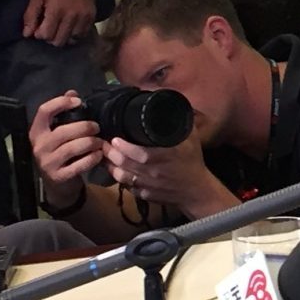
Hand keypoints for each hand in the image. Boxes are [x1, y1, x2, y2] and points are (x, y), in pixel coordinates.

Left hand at [22, 0, 96, 46]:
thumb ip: (31, 15)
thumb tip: (26, 34)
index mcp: (56, 10)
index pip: (46, 35)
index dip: (40, 34)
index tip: (39, 27)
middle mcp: (71, 16)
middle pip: (59, 41)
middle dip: (50, 37)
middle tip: (49, 28)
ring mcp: (83, 17)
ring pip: (72, 40)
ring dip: (64, 36)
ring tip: (60, 28)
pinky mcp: (91, 16)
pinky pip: (83, 34)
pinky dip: (75, 34)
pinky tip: (70, 27)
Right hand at [30, 92, 107, 194]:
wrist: (56, 185)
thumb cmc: (58, 153)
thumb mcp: (57, 133)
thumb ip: (63, 113)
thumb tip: (72, 91)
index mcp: (36, 131)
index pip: (44, 111)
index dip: (61, 102)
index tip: (78, 101)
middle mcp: (39, 146)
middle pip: (63, 131)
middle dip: (84, 127)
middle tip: (97, 127)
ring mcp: (47, 163)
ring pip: (72, 148)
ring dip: (90, 142)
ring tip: (100, 141)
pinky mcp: (58, 176)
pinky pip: (79, 165)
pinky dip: (92, 158)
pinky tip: (98, 154)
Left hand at [103, 134, 221, 218]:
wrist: (196, 191)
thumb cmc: (193, 162)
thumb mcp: (191, 139)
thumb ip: (179, 123)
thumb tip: (169, 104)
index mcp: (165, 157)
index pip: (139, 153)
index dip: (124, 147)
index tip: (114, 138)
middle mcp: (154, 172)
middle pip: (124, 164)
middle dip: (110, 154)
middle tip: (103, 144)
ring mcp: (148, 186)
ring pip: (122, 177)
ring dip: (111, 167)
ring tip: (105, 157)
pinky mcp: (145, 195)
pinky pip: (127, 186)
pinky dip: (120, 178)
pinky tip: (116, 170)